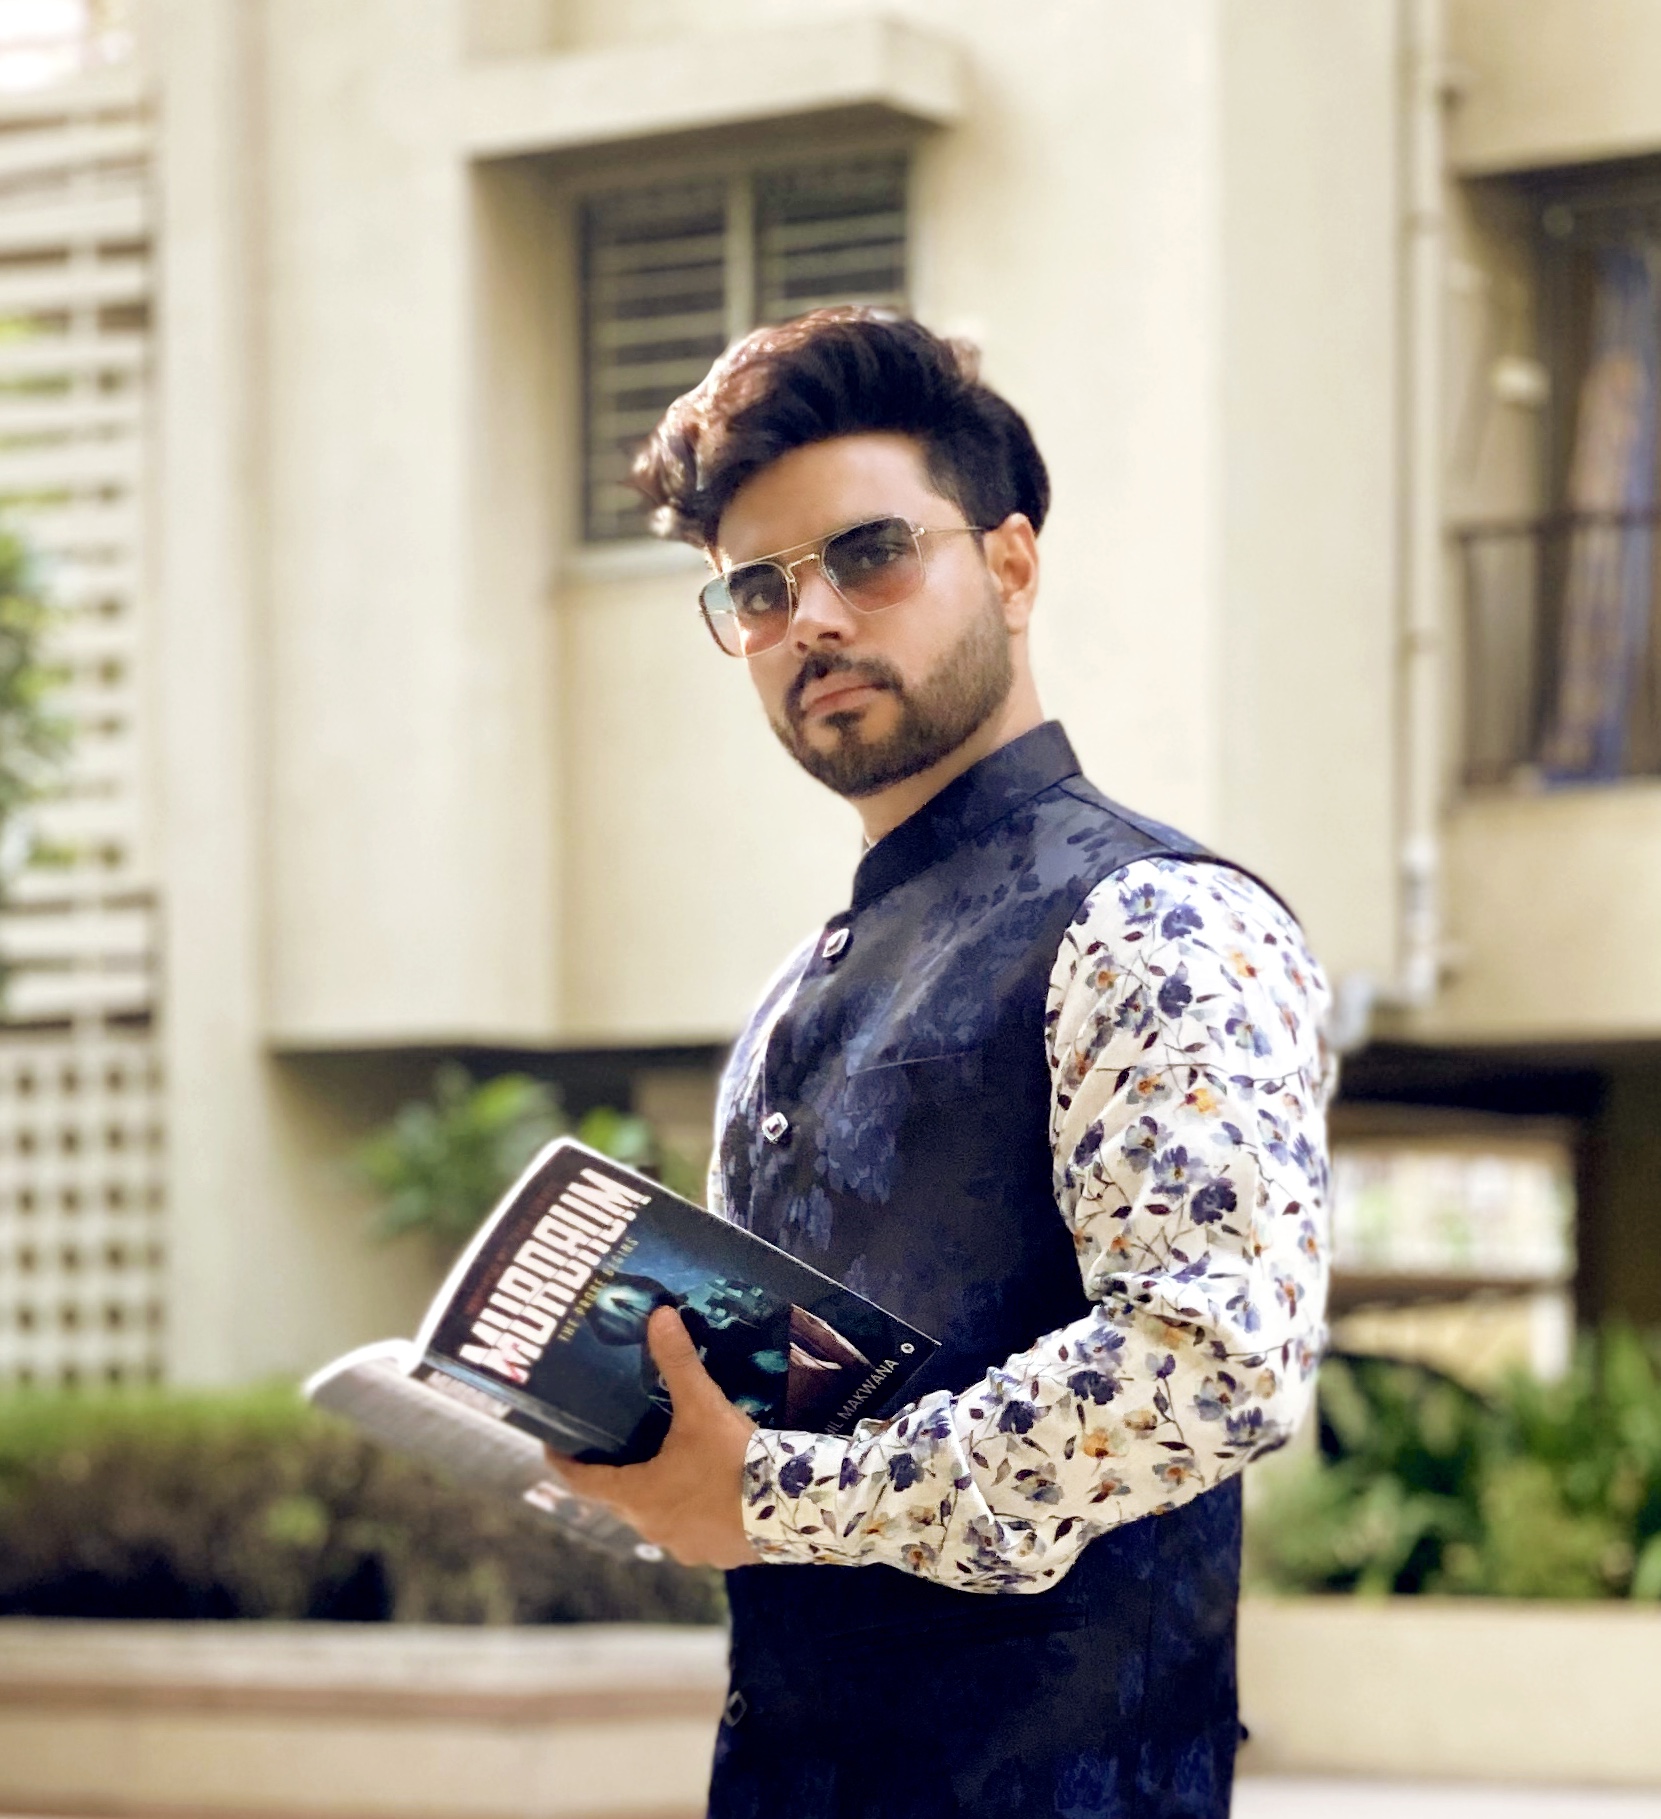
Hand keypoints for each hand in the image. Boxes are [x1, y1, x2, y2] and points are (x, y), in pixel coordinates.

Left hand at [549, 1305, 758, 1569]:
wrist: (795, 1509)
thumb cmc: (734, 1461)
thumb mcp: (703, 1407)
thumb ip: (677, 1362)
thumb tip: (658, 1314)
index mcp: (637, 1495)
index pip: (582, 1481)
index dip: (565, 1462)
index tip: (554, 1445)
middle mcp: (652, 1528)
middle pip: (621, 1497)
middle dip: (620, 1471)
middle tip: (623, 1440)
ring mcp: (684, 1547)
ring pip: (659, 1516)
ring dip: (660, 1493)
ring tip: (672, 1461)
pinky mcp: (716, 1556)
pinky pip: (693, 1531)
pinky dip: (694, 1511)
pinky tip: (713, 1489)